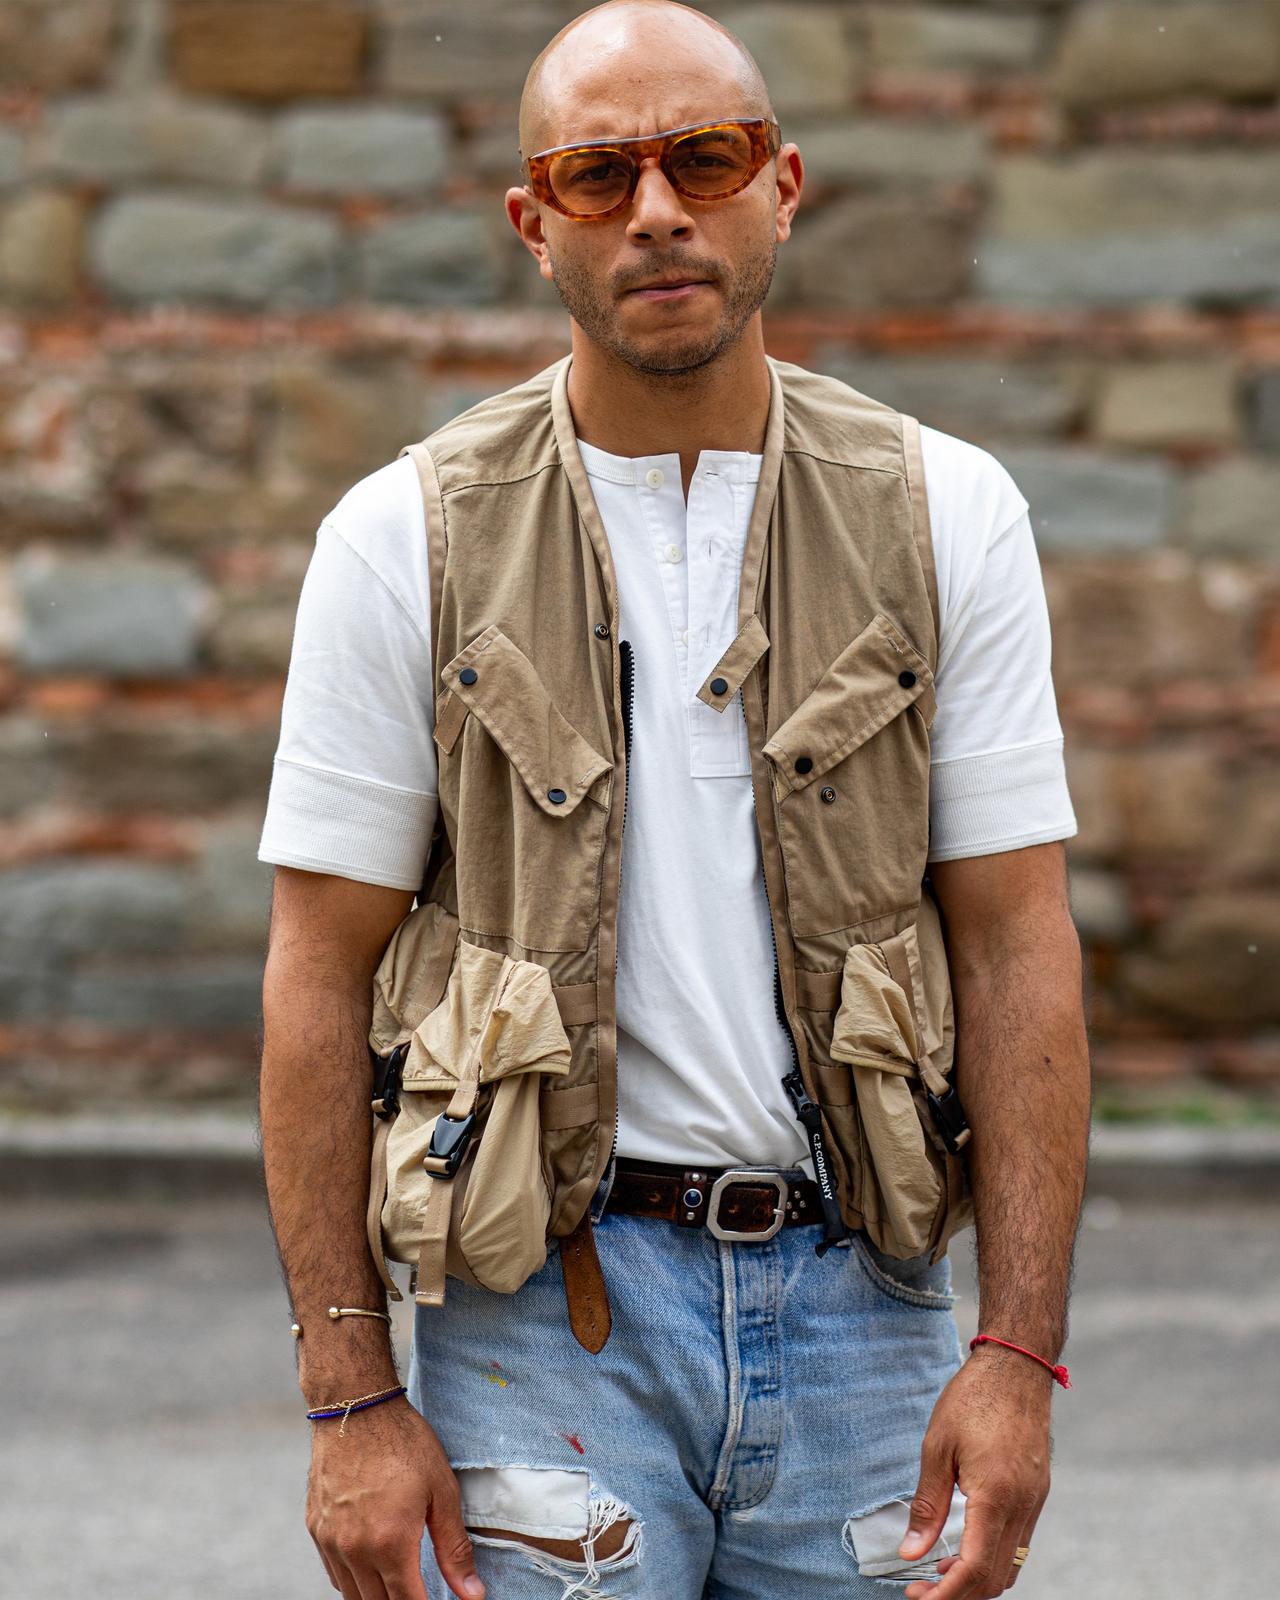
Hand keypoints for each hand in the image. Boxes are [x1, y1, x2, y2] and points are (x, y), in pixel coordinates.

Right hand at [305, 1394, 484, 1599]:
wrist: (356, 1407)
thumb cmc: (404, 1443)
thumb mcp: (441, 1491)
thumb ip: (454, 1548)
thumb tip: (472, 1594)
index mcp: (390, 1543)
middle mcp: (354, 1550)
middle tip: (419, 1591)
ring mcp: (330, 1541)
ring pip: (352, 1595)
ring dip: (376, 1597)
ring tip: (399, 1583)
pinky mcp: (316, 1529)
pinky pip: (334, 1574)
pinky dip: (353, 1580)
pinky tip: (372, 1567)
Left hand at [900, 1348, 1051, 1598]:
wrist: (1017, 1366)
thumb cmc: (973, 1399)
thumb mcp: (937, 1447)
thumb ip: (928, 1505)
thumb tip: (912, 1552)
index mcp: (995, 1496)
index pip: (975, 1569)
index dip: (946, 1594)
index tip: (918, 1599)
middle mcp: (1022, 1506)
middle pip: (994, 1577)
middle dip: (959, 1593)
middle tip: (921, 1591)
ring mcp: (1034, 1502)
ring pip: (1010, 1565)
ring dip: (977, 1579)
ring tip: (939, 1572)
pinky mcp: (1037, 1493)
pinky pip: (1018, 1543)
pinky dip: (992, 1557)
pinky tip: (965, 1546)